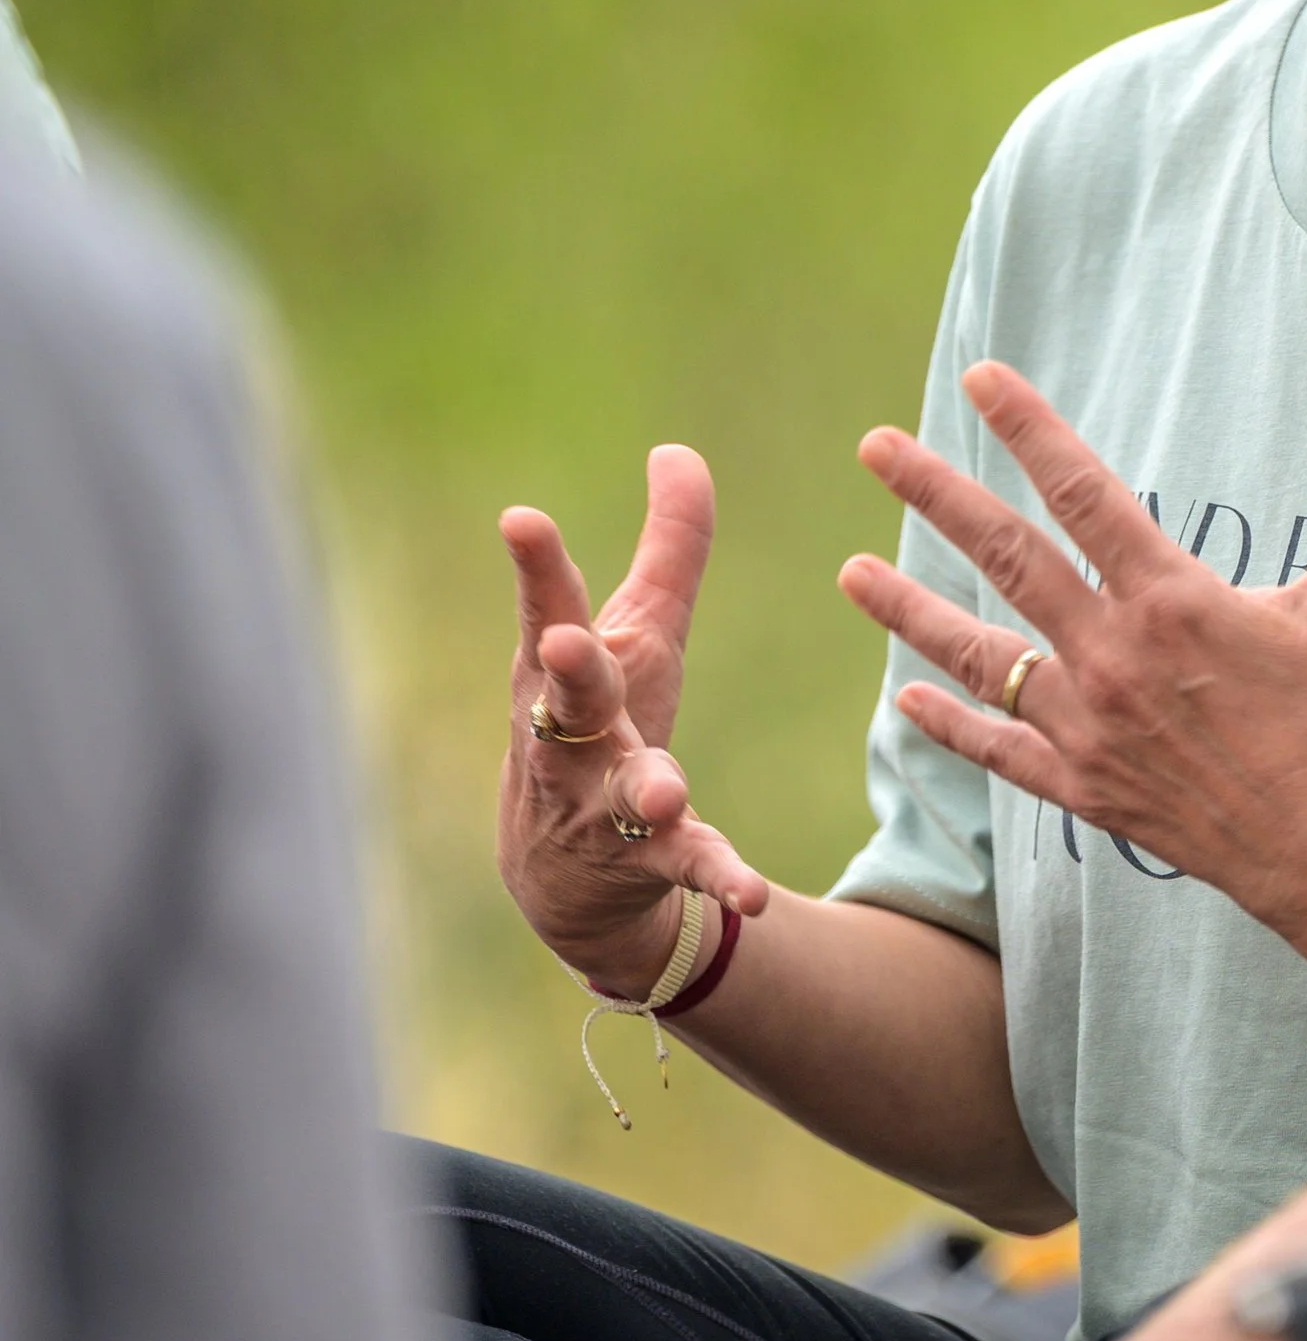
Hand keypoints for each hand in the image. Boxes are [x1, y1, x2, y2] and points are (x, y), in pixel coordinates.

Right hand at [497, 444, 769, 990]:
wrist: (570, 879)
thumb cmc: (604, 725)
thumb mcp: (637, 635)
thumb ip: (667, 548)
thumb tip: (677, 449)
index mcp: (563, 670)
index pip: (547, 608)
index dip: (536, 565)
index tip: (521, 519)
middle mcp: (570, 737)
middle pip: (565, 699)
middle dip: (565, 670)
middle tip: (561, 645)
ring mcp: (604, 804)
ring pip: (619, 793)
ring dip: (644, 788)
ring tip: (664, 792)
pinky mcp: (650, 860)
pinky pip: (685, 866)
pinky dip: (716, 874)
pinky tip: (750, 891)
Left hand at [840, 364, 1306, 947]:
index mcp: (1172, 599)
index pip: (1084, 492)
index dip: (1030, 430)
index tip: (982, 379)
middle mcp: (1112, 655)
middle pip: (1006, 557)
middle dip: (935, 495)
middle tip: (877, 447)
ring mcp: (1088, 726)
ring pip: (978, 654)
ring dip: (909, 608)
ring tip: (850, 571)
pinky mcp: (1084, 787)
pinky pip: (998, 751)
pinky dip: (950, 724)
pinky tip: (907, 701)